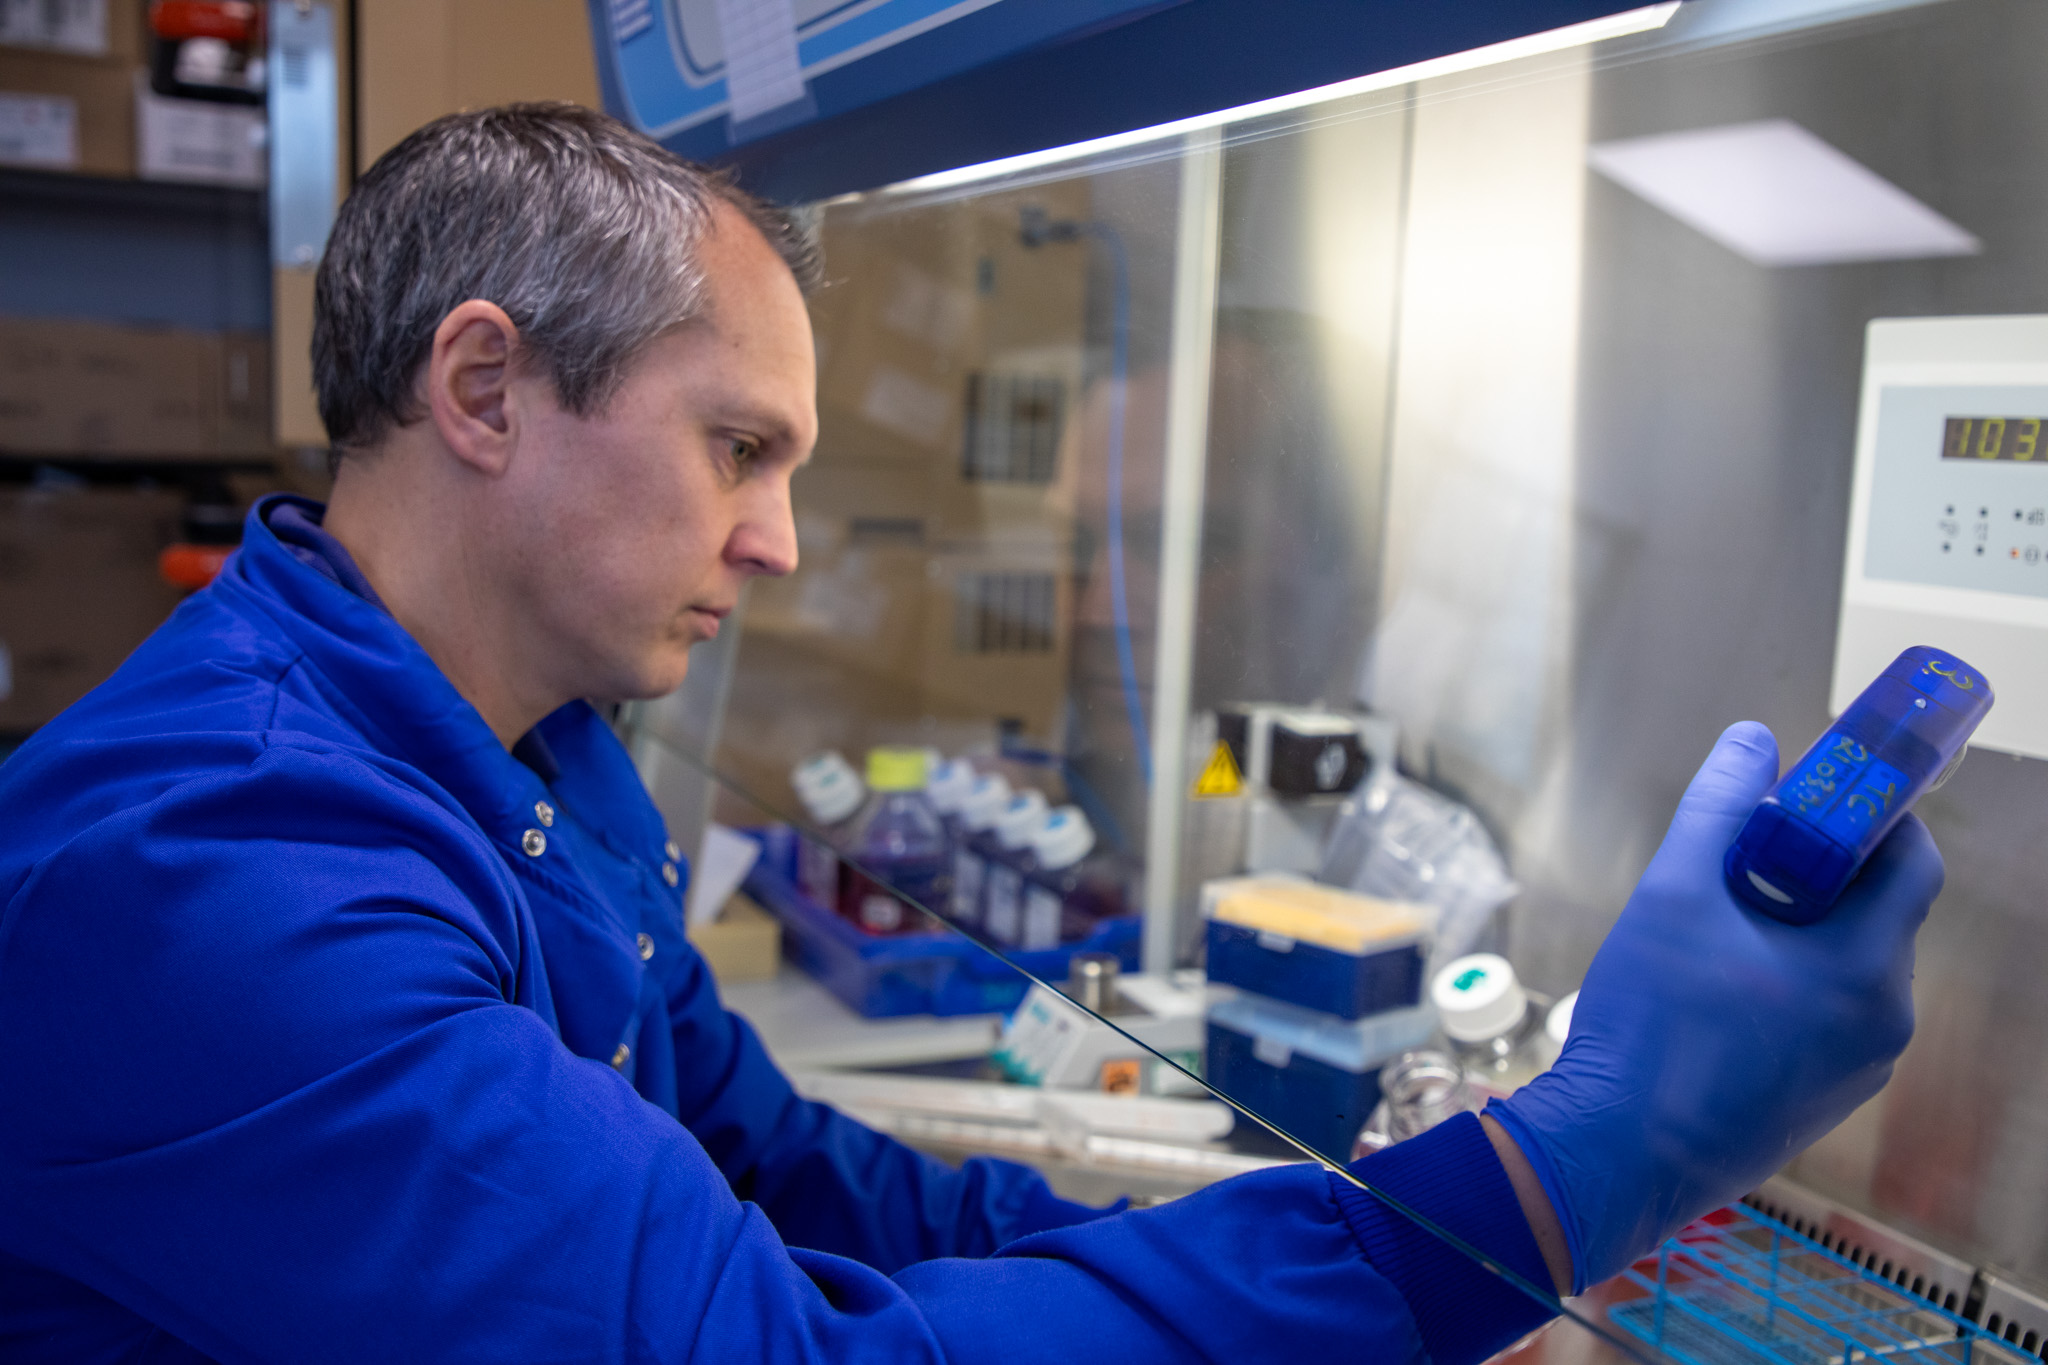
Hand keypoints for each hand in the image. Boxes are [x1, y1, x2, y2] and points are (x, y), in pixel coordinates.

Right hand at [1487, 722, 1941, 1291]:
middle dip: (1819, 873)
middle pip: (1876, 915)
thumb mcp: (1675, 893)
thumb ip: (1718, 808)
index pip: (1912, 862)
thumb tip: (1752, 741)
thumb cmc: (1650, 1020)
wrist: (1616, 1149)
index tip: (1811, 798)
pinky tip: (1716, 989)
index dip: (1870, 815)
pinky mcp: (1822, 1102)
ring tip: (1717, 928)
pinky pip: (1826, 1019)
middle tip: (1743, 859)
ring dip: (1800, 932)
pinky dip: (1789, 986)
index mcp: (1865, 967)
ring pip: (1847, 969)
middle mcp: (1884, 1023)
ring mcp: (1858, 1070)